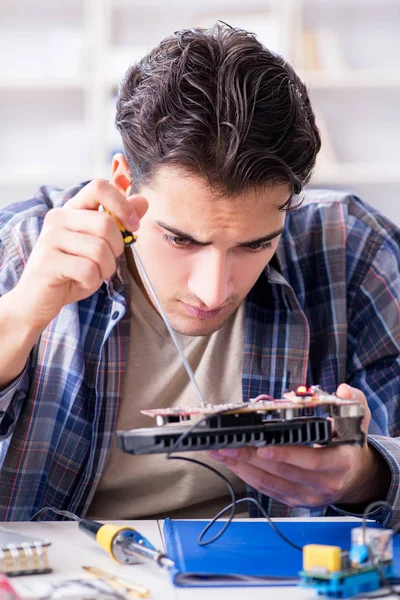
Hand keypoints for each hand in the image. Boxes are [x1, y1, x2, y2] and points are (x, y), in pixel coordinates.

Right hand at [12, 179, 147, 330]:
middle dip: (116, 249)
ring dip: (105, 269)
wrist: (37, 299)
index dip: (123, 205)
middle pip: (106, 224)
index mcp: (72, 209)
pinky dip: (92, 281)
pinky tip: (79, 282)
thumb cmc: (72, 271)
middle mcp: (58, 218)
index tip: (133, 226)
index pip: (99, 187)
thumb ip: (119, 222)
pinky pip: (88, 270)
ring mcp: (50, 239)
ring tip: (91, 274)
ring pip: (100, 250)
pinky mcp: (48, 262)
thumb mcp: (100, 245)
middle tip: (105, 262)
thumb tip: (142, 200)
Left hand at [208, 384, 389, 507]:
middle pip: (282, 472)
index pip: (311, 460)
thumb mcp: (357, 421)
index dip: (286, 454)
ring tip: (221, 451)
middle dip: (250, 457)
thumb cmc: (349, 445)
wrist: (356, 477)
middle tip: (227, 444)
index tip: (262, 446)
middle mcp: (324, 484)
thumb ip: (353, 403)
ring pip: (269, 482)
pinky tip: (232, 462)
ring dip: (242, 466)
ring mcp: (307, 496)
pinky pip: (266, 489)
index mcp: (340, 462)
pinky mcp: (294, 501)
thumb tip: (343, 390)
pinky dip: (246, 475)